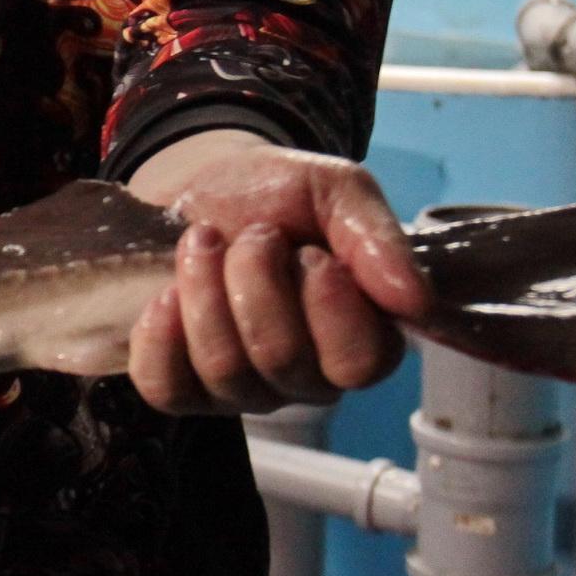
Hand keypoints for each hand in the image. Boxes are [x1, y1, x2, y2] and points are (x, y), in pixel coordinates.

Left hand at [124, 134, 422, 415]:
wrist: (199, 186)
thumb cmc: (276, 195)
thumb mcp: (334, 190)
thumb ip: (375, 237)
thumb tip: (415, 301)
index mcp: (360, 337)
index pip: (358, 363)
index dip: (328, 305)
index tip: (308, 251)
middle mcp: (307, 377)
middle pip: (281, 358)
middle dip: (255, 276)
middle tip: (251, 235)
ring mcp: (243, 389)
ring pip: (223, 369)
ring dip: (204, 288)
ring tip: (203, 243)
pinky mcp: (182, 388)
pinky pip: (166, 388)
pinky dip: (160, 335)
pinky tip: (166, 295)